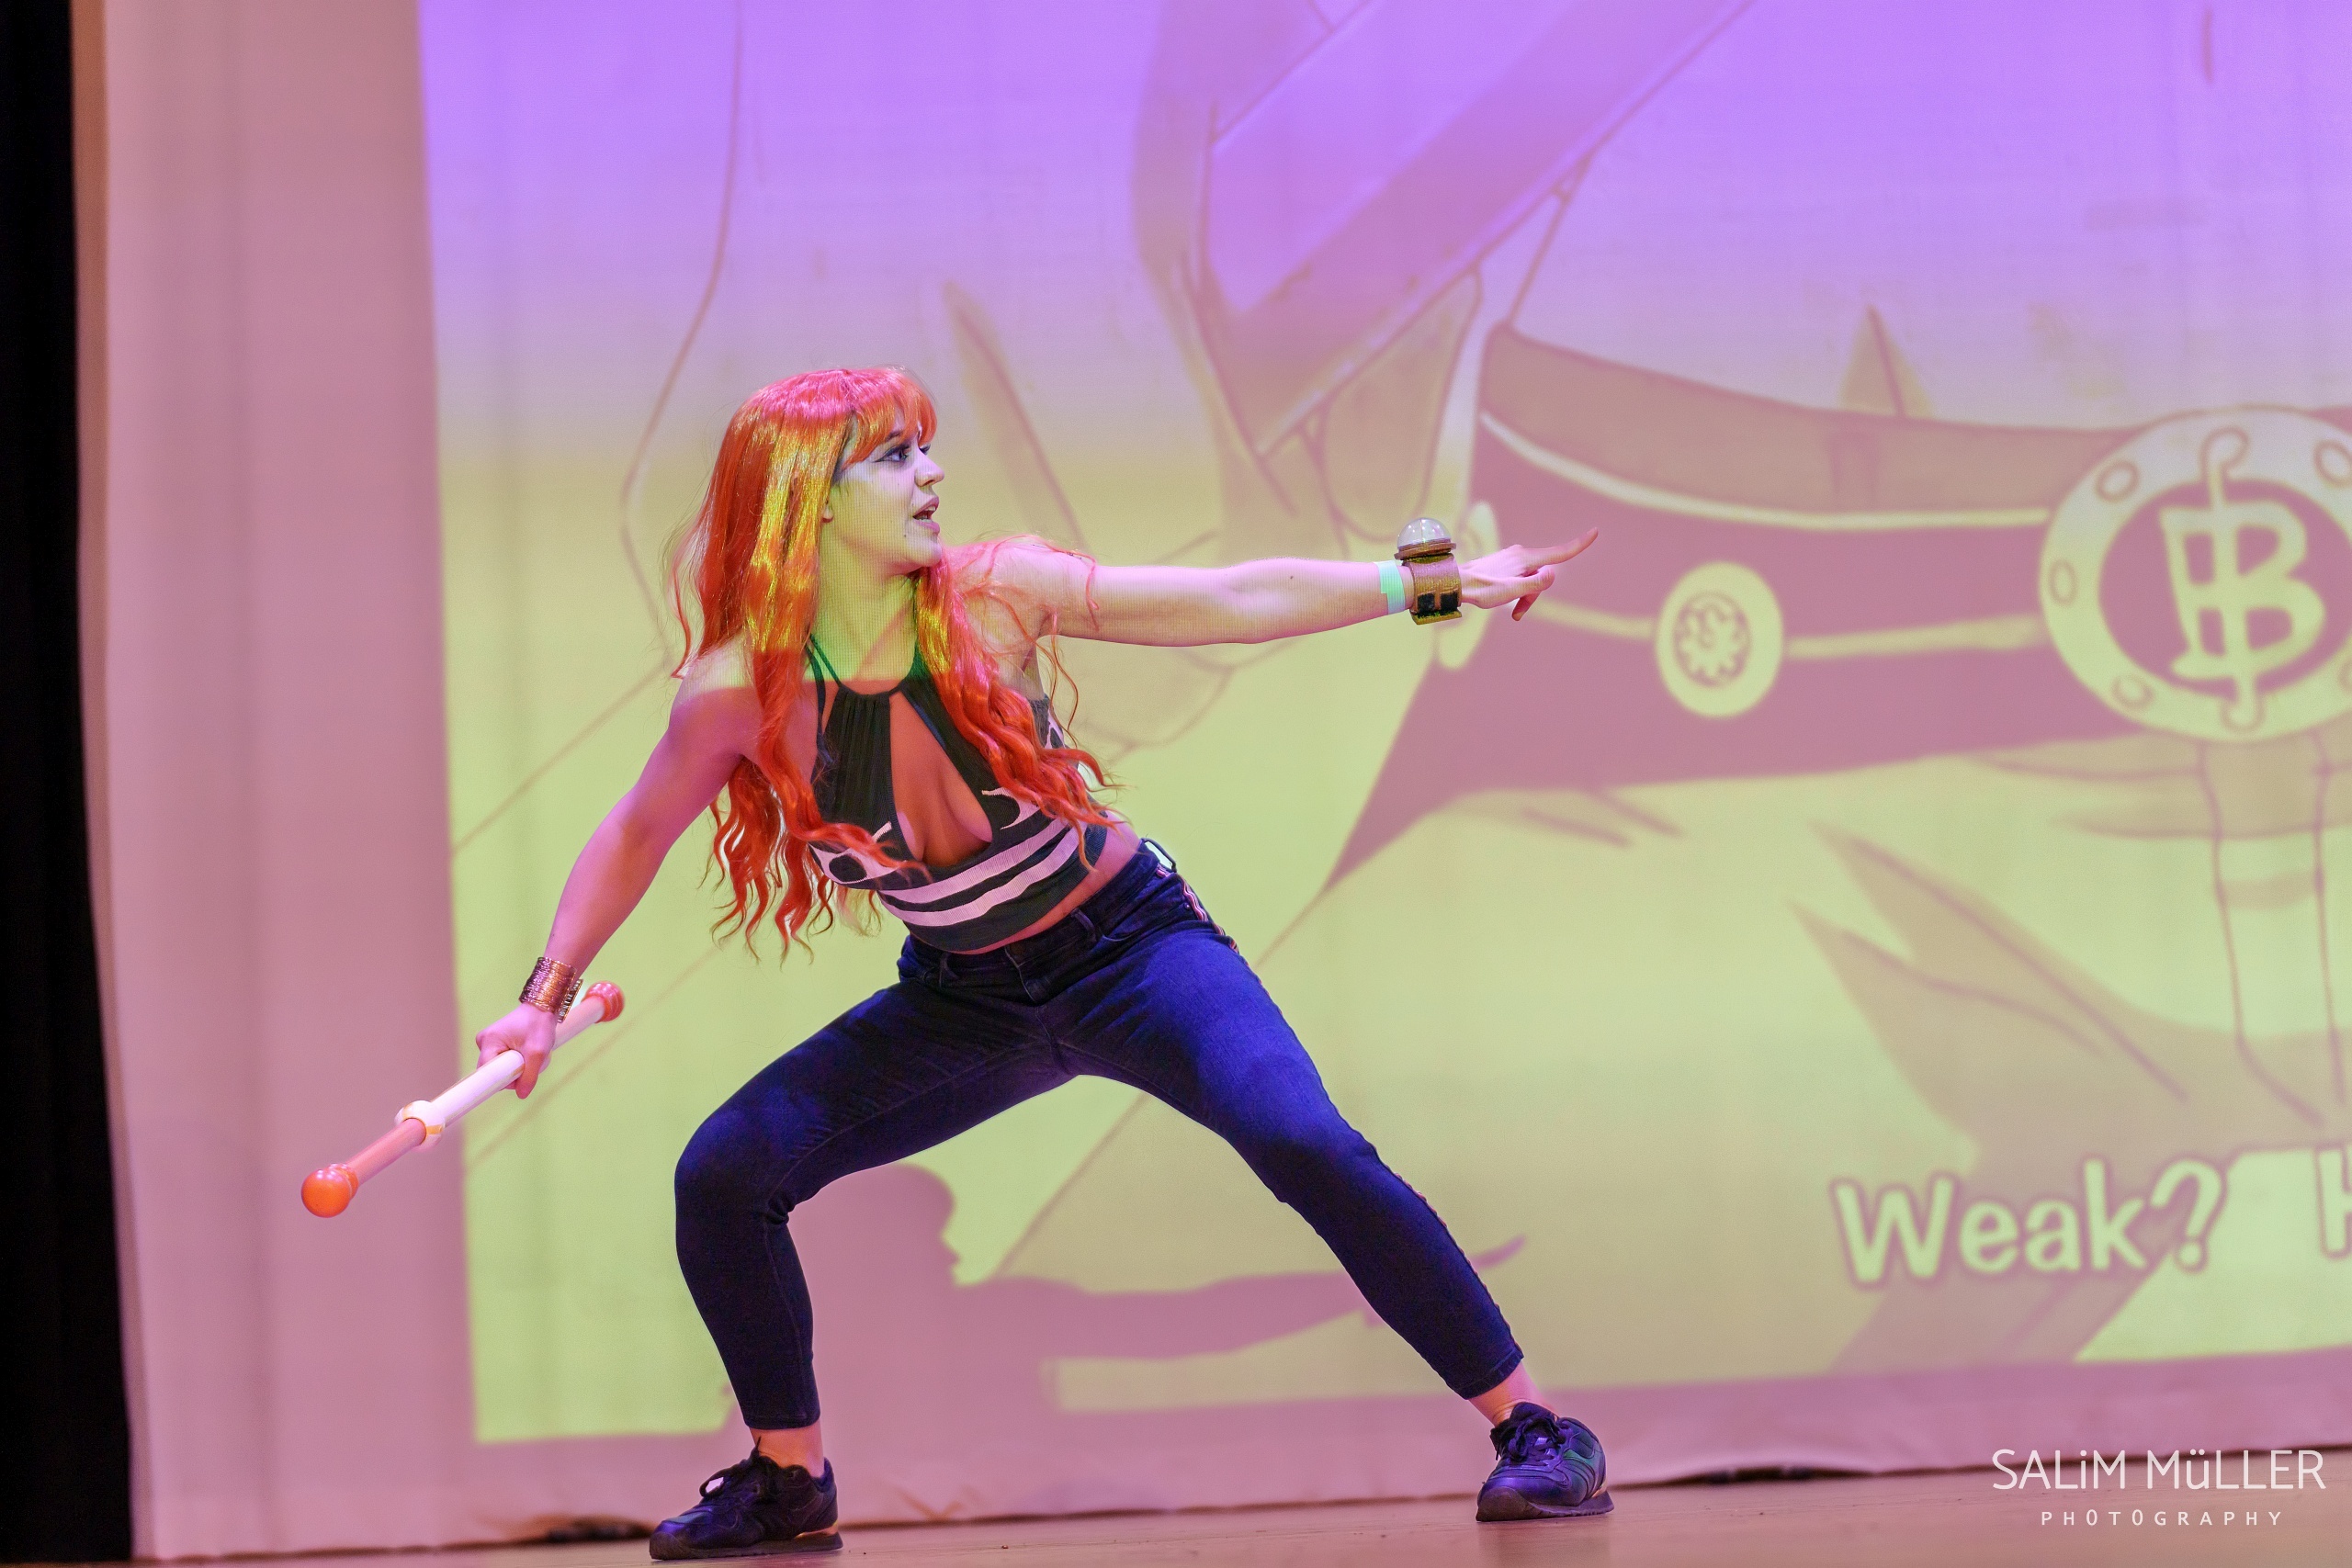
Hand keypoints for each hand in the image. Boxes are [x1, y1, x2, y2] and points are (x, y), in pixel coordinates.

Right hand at [476, 1002, 559, 1097]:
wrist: (542, 1007)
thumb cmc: (539, 1025)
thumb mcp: (538, 1052)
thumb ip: (529, 1076)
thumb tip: (521, 1095)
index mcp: (489, 1041)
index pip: (487, 1073)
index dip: (500, 1082)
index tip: (515, 1081)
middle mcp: (483, 1041)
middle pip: (494, 1071)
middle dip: (513, 1073)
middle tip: (530, 1063)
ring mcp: (488, 1042)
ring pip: (500, 1067)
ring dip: (517, 1067)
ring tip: (531, 1055)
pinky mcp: (495, 1043)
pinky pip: (503, 1061)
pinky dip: (517, 1061)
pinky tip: (527, 1052)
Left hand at [1459, 529, 1598, 620]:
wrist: (1456, 583)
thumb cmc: (1482, 589)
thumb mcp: (1512, 591)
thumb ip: (1535, 583)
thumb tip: (1553, 572)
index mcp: (1525, 558)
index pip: (1559, 552)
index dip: (1579, 545)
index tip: (1595, 531)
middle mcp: (1521, 554)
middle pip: (1542, 574)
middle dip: (1536, 593)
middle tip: (1518, 611)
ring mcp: (1512, 558)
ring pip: (1531, 579)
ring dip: (1525, 596)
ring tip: (1512, 612)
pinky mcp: (1505, 563)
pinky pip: (1520, 579)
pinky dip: (1517, 592)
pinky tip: (1505, 602)